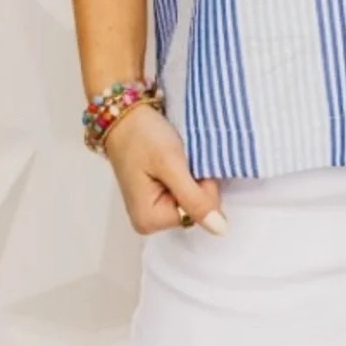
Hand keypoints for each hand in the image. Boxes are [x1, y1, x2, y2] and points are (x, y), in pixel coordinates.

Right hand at [103, 104, 227, 236]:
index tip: (187, 164)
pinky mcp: (156, 194)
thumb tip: (220, 230)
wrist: (125, 115)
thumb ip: (194, 199)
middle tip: (181, 158)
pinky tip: (175, 159)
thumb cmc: (144, 138)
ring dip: (192, 175)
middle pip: (195, 208)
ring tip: (177, 156)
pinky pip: (183, 189)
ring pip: (192, 197)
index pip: (198, 213)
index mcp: (150, 221)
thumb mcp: (171, 165)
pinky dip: (185, 173)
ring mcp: (152, 208)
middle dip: (196, 181)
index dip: (201, 187)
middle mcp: (149, 221)